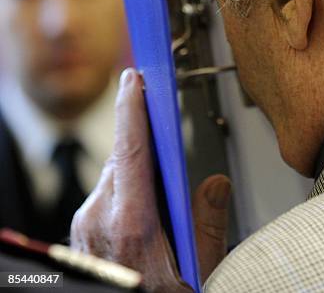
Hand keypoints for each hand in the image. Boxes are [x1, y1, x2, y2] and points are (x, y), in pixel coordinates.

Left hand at [70, 68, 231, 291]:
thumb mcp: (199, 269)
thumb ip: (209, 225)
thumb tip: (216, 185)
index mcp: (131, 223)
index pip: (131, 148)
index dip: (132, 108)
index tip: (135, 79)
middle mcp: (100, 219)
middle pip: (124, 158)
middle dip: (144, 139)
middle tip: (161, 119)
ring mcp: (85, 227)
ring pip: (114, 176)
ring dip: (137, 168)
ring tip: (162, 180)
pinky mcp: (81, 234)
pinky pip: (106, 194)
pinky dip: (126, 187)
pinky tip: (145, 201)